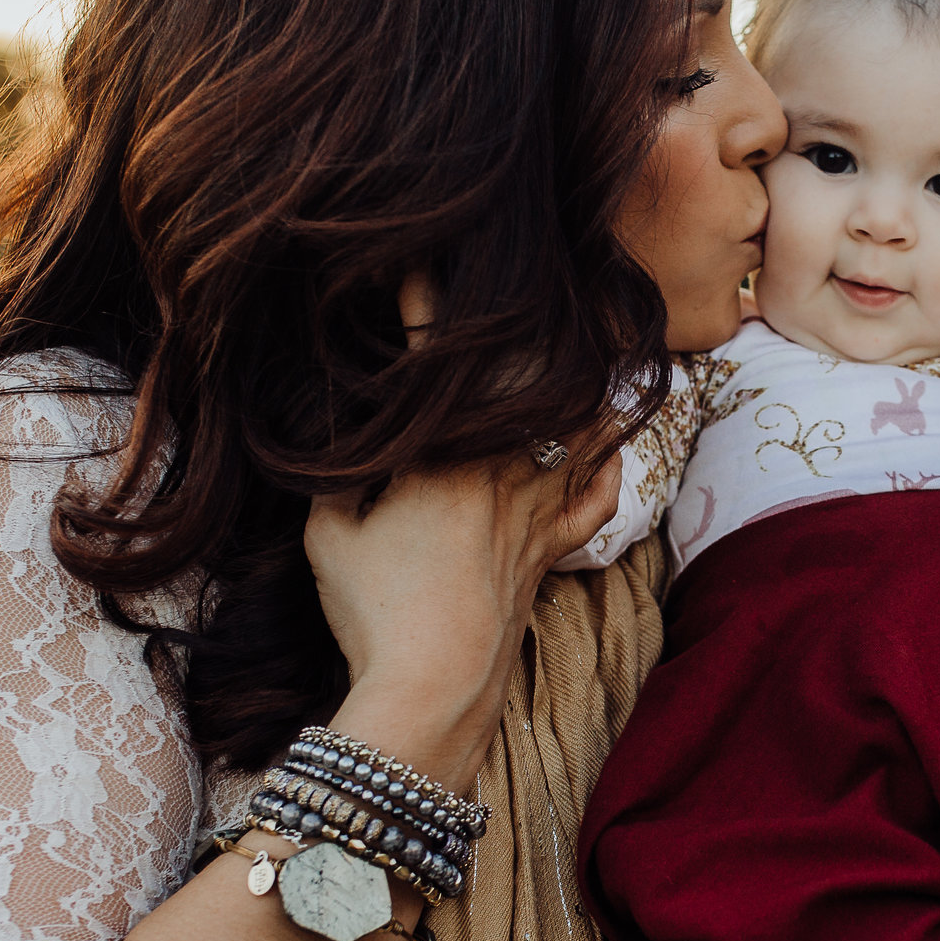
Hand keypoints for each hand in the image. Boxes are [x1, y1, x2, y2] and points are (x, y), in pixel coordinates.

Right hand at [301, 277, 621, 784]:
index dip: (423, 304)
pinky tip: (611, 447)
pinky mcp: (549, 554)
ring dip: (580, 385)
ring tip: (593, 340)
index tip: (418, 256)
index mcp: (440, 454)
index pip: (431, 362)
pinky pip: (591, 503)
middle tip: (527, 286)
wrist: (436, 684)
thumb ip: (336, 474)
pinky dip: (605, 470)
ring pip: (573, 430)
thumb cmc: (374, 608)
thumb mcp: (328, 531)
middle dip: (520, 330)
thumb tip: (336, 438)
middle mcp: (499, 470)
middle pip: (521, 383)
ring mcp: (534, 512)